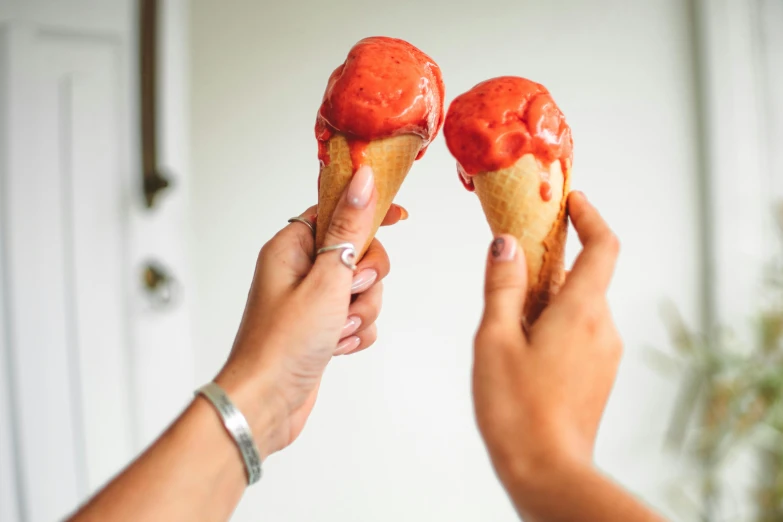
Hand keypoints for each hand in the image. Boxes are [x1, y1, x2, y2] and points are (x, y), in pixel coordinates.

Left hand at [214, 165, 395, 457]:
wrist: (267, 404)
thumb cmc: (283, 342)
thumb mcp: (325, 279)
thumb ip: (349, 228)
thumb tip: (363, 179)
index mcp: (291, 247)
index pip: (337, 210)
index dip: (368, 212)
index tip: (400, 217)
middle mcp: (300, 270)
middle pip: (358, 252)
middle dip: (366, 280)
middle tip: (349, 294)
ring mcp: (312, 301)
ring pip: (363, 290)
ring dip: (361, 312)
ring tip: (338, 332)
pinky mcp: (322, 327)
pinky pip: (358, 318)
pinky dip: (356, 333)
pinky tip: (338, 348)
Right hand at [473, 191, 621, 484]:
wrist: (548, 473)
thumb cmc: (516, 409)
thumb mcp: (495, 338)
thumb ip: (502, 285)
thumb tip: (506, 244)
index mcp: (582, 310)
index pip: (602, 246)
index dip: (589, 216)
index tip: (571, 200)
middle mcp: (603, 327)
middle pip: (584, 276)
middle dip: (549, 263)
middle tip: (510, 265)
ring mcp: (604, 354)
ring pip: (578, 306)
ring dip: (547, 298)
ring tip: (505, 322)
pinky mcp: (598, 375)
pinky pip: (580, 331)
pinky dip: (554, 323)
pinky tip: (521, 349)